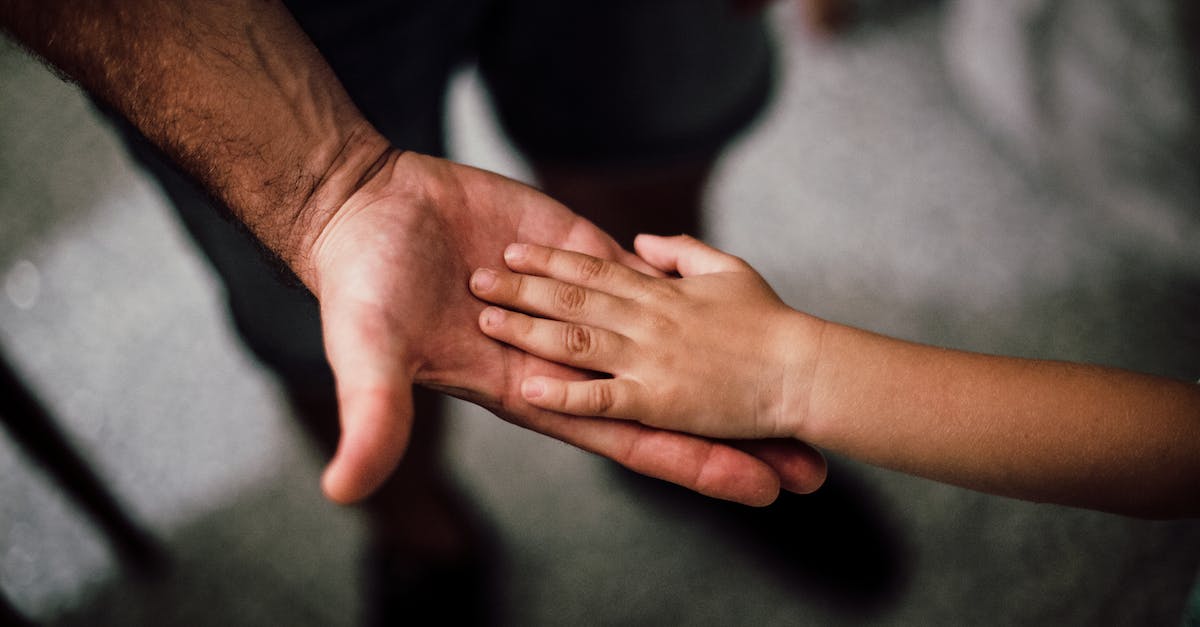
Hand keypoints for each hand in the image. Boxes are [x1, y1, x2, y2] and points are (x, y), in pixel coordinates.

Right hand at [308, 153, 826, 504]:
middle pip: (669, 403)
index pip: (632, 439)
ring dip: (727, 366)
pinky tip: (741, 305)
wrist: (366, 210)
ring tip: (793, 385)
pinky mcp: (578, 251)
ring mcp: (579, 305)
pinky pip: (645, 276)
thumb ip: (372, 419)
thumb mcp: (369, 356)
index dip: (694, 465)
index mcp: (534, 392)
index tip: (758, 489)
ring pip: (670, 341)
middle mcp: (569, 358)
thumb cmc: (362, 290)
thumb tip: (345, 491)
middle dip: (733, 436)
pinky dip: (690, 288)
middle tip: (808, 467)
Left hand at [469, 234, 826, 440]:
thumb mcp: (728, 269)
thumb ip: (682, 252)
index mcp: (662, 292)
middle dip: (521, 287)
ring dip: (527, 329)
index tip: (514, 250)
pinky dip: (564, 393)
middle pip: (572, 299)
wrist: (804, 370)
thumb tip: (642, 242)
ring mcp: (649, 361)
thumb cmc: (773, 322)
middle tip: (476, 278)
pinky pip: (602, 398)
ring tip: (485, 320)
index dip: (550, 259)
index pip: (593, 269)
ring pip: (576, 340)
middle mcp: (647, 321)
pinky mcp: (658, 402)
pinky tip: (528, 388)